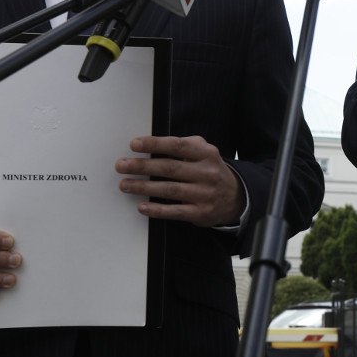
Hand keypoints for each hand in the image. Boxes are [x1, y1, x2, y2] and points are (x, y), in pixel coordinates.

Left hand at [117, 135, 244, 227]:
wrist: (235, 197)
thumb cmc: (210, 171)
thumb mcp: (204, 153)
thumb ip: (183, 146)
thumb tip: (150, 145)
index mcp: (206, 153)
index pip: (177, 145)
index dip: (155, 144)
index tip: (134, 144)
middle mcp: (206, 172)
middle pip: (169, 168)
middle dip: (142, 166)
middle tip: (121, 166)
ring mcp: (204, 193)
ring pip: (169, 189)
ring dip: (144, 187)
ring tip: (125, 184)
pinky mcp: (201, 212)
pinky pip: (175, 211)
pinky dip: (157, 209)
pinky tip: (142, 206)